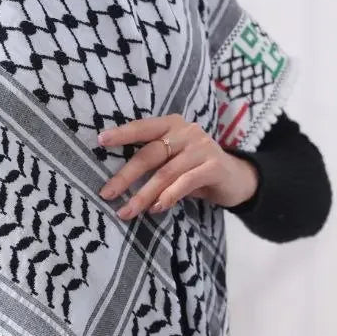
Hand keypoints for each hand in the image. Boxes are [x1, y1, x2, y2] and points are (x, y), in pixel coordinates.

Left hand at [97, 114, 258, 217]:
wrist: (236, 178)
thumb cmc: (194, 168)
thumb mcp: (173, 159)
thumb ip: (152, 162)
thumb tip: (117, 182)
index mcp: (172, 124)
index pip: (143, 127)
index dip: (123, 133)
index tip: (100, 141)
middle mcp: (187, 131)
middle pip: (150, 154)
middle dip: (126, 176)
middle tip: (107, 193)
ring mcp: (202, 147)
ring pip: (165, 173)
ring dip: (144, 195)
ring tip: (127, 211)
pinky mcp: (214, 167)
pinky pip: (186, 182)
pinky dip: (169, 196)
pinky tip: (156, 208)